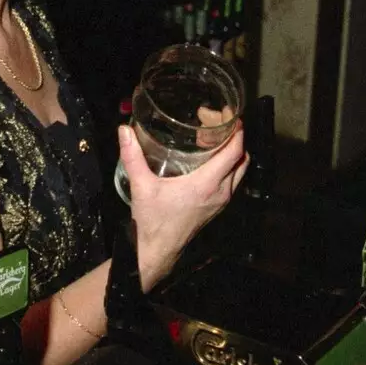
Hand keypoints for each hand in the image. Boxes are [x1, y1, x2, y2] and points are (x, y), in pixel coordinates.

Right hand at [120, 124, 246, 290]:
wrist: (158, 249)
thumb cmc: (152, 219)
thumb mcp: (141, 186)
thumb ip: (133, 156)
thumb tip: (124, 129)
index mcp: (206, 184)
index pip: (234, 153)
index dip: (236, 132)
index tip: (229, 115)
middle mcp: (221, 191)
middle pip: (241, 158)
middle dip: (233, 137)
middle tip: (213, 123)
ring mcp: (221, 200)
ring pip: (238, 170)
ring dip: (230, 152)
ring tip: (209, 138)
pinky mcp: (217, 206)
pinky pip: (231, 179)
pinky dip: (226, 165)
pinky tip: (205, 158)